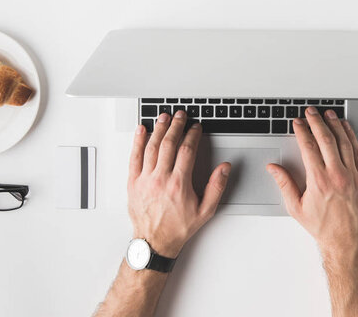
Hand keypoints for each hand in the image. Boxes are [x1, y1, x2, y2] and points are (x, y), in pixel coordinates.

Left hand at [127, 110, 230, 257]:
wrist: (154, 242)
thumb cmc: (178, 228)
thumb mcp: (205, 211)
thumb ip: (216, 187)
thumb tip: (224, 168)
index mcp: (179, 184)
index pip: (187, 150)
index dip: (192, 135)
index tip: (195, 128)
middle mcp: (161, 179)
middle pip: (169, 144)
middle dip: (176, 126)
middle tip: (181, 116)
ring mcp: (145, 180)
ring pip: (151, 147)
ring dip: (159, 129)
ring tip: (164, 117)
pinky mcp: (133, 183)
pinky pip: (134, 157)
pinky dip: (137, 142)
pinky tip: (141, 131)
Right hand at [267, 107, 357, 255]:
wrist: (346, 241)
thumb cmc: (322, 226)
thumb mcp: (296, 207)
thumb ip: (284, 184)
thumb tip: (273, 168)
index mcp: (318, 181)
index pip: (308, 147)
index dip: (302, 131)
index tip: (297, 122)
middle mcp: (337, 175)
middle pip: (326, 139)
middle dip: (317, 122)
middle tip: (311, 112)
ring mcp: (353, 176)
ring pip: (344, 142)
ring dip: (335, 125)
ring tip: (328, 114)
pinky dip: (351, 138)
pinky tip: (346, 129)